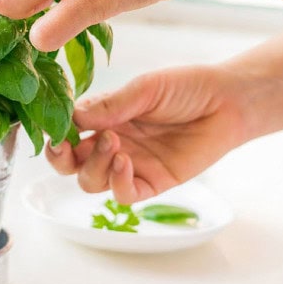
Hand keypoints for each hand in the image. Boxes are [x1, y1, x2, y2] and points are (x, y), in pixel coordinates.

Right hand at [45, 65, 249, 203]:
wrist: (229, 102)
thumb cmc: (186, 88)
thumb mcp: (144, 88)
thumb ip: (110, 104)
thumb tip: (72, 116)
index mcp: (102, 118)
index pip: (65, 131)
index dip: (54, 133)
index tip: (53, 128)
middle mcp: (110, 143)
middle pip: (69, 164)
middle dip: (60, 158)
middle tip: (67, 145)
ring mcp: (130, 165)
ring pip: (90, 181)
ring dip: (93, 166)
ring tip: (113, 144)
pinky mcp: (153, 183)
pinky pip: (123, 195)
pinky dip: (117, 183)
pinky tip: (125, 163)